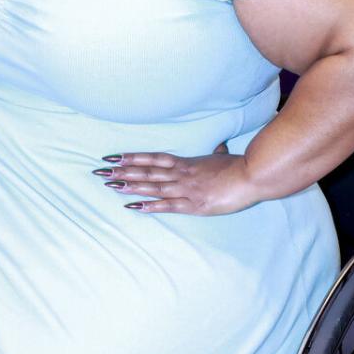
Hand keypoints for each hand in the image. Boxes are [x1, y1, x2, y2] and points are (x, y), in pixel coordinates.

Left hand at [94, 144, 260, 215]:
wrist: (253, 175)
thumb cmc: (240, 166)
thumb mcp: (224, 158)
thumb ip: (217, 153)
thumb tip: (219, 147)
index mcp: (187, 163)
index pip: (154, 158)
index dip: (133, 157)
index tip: (114, 157)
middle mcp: (182, 174)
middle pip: (147, 171)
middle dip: (123, 171)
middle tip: (100, 170)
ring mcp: (186, 189)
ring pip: (153, 186)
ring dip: (131, 185)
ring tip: (111, 184)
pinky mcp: (194, 204)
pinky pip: (168, 205)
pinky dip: (149, 205)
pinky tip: (134, 206)